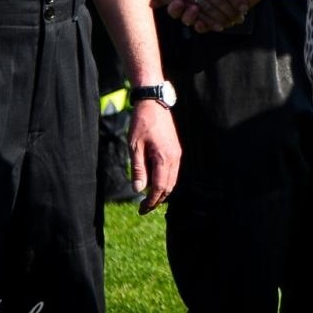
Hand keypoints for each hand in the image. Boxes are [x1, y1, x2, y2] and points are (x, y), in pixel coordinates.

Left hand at [128, 99, 180, 213]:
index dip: (151, 201)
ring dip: (162, 191)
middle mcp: (174, 157)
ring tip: (148, 197)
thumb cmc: (141, 124)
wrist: (153, 104)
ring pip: (173, 179)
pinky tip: (154, 181)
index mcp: (163, 158)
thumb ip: (138, 169)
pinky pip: (173, 171)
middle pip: (169, 186)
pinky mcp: (176, 149)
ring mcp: (177, 153)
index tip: (142, 209)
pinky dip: (165, 180)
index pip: (160, 187)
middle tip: (143, 207)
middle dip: (157, 199)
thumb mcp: (134, 147)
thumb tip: (138, 190)